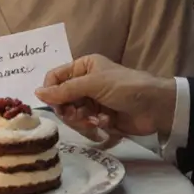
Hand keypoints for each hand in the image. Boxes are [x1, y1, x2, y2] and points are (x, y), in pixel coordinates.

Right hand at [34, 54, 175, 137]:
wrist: (156, 107)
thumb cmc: (126, 87)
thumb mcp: (94, 84)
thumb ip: (65, 90)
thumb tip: (37, 93)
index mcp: (83, 67)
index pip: (55, 78)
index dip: (51, 92)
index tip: (55, 105)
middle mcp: (85, 83)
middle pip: (61, 100)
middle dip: (69, 111)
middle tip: (79, 116)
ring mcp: (93, 102)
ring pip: (72, 115)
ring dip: (83, 120)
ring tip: (97, 121)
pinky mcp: (100, 118)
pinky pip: (86, 125)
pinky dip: (95, 126)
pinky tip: (107, 124)